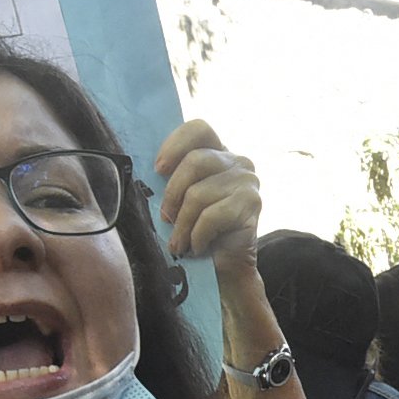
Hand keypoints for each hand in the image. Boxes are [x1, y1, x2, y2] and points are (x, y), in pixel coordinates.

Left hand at [154, 119, 261, 276]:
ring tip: (179, 243)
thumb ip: (172, 178)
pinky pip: (212, 215)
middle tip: (165, 218)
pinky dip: (198, 235)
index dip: (175, 144)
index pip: (199, 129)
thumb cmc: (197, 232)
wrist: (225, 269)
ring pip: (199, 193)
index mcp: (219, 154)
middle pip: (195, 161)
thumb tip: (146, 170)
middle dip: (173, 193)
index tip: (158, 169)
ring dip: (183, 224)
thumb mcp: (181, 199)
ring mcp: (248, 182)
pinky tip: (197, 247)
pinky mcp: (253, 203)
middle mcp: (239, 162)